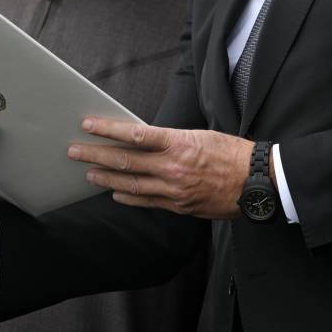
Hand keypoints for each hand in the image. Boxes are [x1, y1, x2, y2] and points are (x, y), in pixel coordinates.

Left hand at [68, 118, 254, 219]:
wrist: (257, 182)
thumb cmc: (233, 153)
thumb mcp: (202, 135)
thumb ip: (171, 139)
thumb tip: (144, 139)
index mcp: (179, 142)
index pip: (135, 134)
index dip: (108, 129)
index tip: (88, 125)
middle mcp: (173, 167)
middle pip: (125, 160)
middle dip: (96, 154)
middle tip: (74, 151)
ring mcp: (174, 189)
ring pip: (132, 183)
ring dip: (106, 177)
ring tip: (88, 172)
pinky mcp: (179, 206)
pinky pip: (147, 201)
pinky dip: (128, 197)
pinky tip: (115, 192)